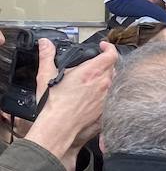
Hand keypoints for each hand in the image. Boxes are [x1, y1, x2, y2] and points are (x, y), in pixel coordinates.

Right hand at [27, 39, 116, 161]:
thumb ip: (47, 56)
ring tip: (94, 80)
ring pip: (114, 82)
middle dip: (106, 63)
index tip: (103, 47)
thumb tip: (45, 43)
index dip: (108, 48)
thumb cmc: (54, 105)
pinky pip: (113, 96)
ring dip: (107, 78)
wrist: (59, 127)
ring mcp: (108, 96)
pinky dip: (107, 93)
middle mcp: (104, 83)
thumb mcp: (46, 76)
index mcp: (92, 72)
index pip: (111, 54)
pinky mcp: (108, 108)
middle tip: (95, 65)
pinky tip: (96, 96)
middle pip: (114, 67)